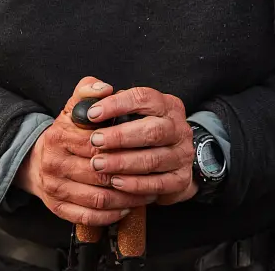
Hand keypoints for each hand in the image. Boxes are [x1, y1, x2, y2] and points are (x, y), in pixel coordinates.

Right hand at [15, 77, 154, 225]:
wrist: (36, 161)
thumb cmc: (65, 134)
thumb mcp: (73, 108)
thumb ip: (88, 91)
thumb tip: (105, 88)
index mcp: (59, 137)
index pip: (96, 144)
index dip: (122, 147)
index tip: (144, 147)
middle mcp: (54, 163)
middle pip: (100, 174)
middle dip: (129, 176)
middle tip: (153, 175)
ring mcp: (55, 188)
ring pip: (98, 199)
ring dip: (126, 198)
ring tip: (146, 193)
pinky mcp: (58, 208)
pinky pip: (89, 217)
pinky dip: (111, 215)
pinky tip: (127, 208)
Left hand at [82, 87, 197, 205]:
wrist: (168, 160)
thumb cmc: (137, 129)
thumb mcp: (124, 108)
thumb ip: (105, 96)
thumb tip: (97, 90)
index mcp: (167, 105)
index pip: (144, 98)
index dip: (117, 105)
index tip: (92, 114)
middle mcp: (179, 128)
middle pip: (153, 131)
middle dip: (120, 137)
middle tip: (95, 141)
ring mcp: (182, 155)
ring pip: (154, 160)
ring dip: (123, 163)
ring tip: (98, 164)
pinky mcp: (181, 179)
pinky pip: (158, 184)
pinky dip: (135, 185)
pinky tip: (115, 182)